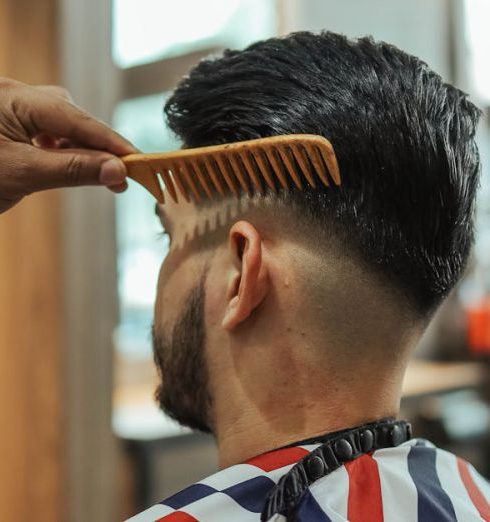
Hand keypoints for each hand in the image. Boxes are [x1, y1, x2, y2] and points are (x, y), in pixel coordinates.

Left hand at [0, 77, 137, 213]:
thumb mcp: (24, 173)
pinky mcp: (9, 125)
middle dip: (99, 147)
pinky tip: (73, 165)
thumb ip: (73, 169)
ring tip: (100, 175)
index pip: (78, 119)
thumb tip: (117, 169)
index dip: (112, 142)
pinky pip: (47, 132)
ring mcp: (11, 109)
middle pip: (73, 117)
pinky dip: (65, 151)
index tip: (139, 162)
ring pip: (62, 126)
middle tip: (122, 176)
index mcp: (16, 97)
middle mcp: (15, 96)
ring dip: (83, 149)